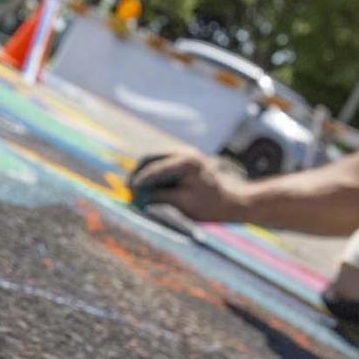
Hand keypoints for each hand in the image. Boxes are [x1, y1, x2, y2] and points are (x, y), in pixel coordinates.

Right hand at [126, 152, 249, 221]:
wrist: (231, 202)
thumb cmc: (210, 206)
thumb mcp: (183, 203)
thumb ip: (159, 197)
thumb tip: (138, 197)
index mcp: (187, 162)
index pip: (156, 168)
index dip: (140, 180)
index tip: (129, 190)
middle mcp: (185, 152)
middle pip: (151, 157)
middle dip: (138, 172)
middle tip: (127, 187)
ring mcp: (184, 154)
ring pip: (154, 158)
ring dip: (144, 172)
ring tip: (134, 189)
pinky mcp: (183, 159)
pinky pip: (161, 163)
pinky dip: (152, 173)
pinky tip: (146, 186)